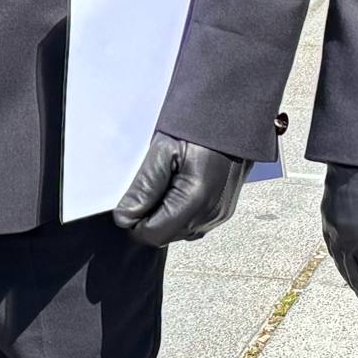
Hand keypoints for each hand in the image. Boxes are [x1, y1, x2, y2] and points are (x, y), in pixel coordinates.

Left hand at [113, 131, 247, 248]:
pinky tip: (179, 186)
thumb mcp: (163, 150)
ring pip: (177, 232)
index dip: (134, 221)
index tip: (129, 200)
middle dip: (149, 217)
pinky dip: (179, 212)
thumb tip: (124, 216)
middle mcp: (209, 215)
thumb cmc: (200, 130)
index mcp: (195, 200)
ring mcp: (218, 216)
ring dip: (164, 215)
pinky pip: (192, 224)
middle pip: (165, 236)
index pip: (152, 235)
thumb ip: (144, 186)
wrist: (233, 121)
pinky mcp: (223, 212)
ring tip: (166, 182)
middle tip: (150, 184)